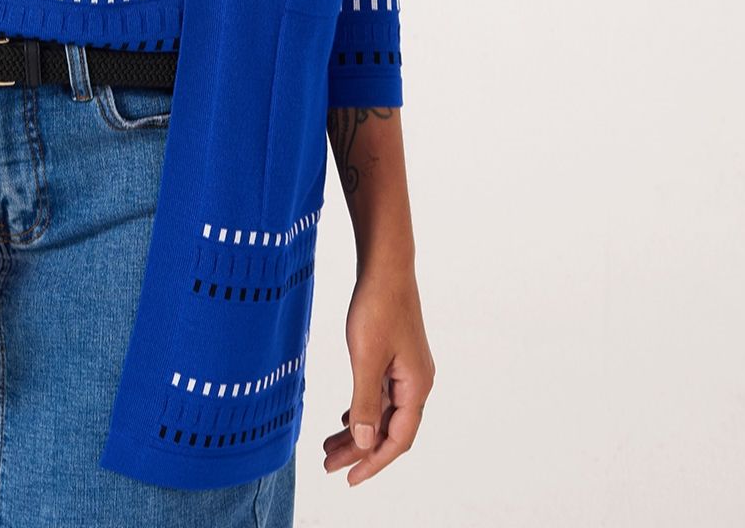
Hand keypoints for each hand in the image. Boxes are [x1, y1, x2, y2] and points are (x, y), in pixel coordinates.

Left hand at [322, 258, 434, 486]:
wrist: (385, 265)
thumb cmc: (377, 306)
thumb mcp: (366, 357)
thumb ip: (365, 402)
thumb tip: (365, 443)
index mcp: (416, 386)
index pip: (397, 439)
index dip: (373, 462)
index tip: (349, 478)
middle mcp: (416, 382)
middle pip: (389, 429)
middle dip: (360, 449)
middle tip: (328, 464)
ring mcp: (407, 369)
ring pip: (383, 411)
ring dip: (359, 430)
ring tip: (330, 445)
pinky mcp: (395, 356)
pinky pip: (381, 393)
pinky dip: (363, 408)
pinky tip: (347, 417)